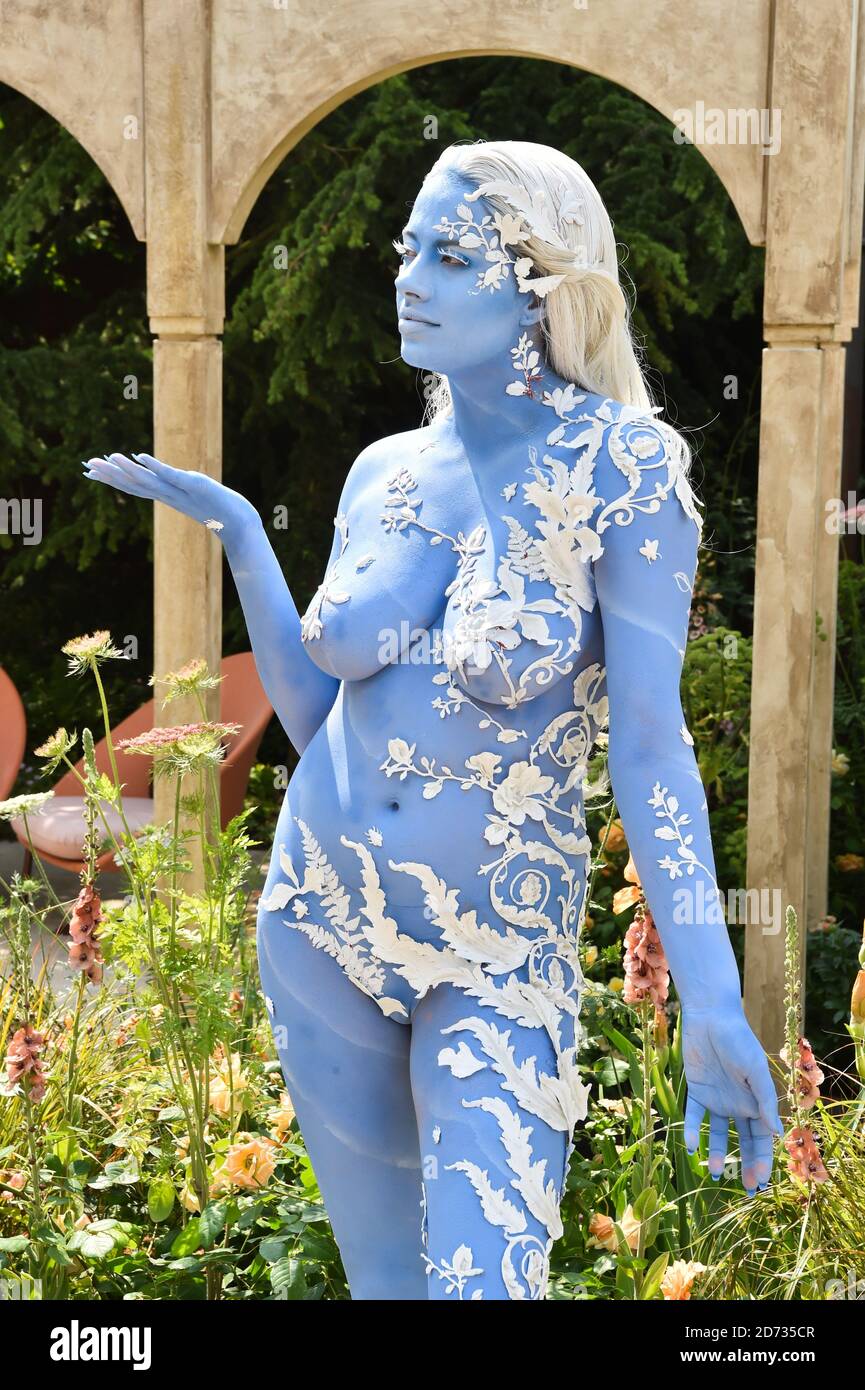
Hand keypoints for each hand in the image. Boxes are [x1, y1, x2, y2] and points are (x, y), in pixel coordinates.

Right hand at [82, 451, 259, 544]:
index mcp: (167, 496)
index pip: (134, 487)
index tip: (91, 473)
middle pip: (134, 484)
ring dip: (127, 469)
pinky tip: (140, 457)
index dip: (112, 480)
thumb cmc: (221, 510)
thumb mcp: (195, 495)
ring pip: (148, 480)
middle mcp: (169, 495)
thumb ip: (181, 488)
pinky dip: (155, 467)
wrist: (240, 523)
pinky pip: (171, 475)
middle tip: (87, 466)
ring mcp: (180, 491)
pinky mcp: (193, 485)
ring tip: (108, 457)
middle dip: (110, 475)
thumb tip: (175, 484)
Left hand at [681, 1002, 782, 1195]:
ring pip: (719, 1133)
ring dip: (718, 1153)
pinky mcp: (697, 1090)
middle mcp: (739, 1104)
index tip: (760, 1182)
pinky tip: (690, 1147)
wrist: (710, 1016)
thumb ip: (764, 1101)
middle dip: (746, 1164)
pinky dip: (693, 1131)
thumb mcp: (755, 1070)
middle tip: (746, 1189)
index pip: (762, 1137)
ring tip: (715, 1172)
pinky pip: (694, 1115)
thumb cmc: (739, 1040)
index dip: (763, 1160)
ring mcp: (717, 1099)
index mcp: (757, 1101)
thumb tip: (776, 1133)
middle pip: (744, 1140)